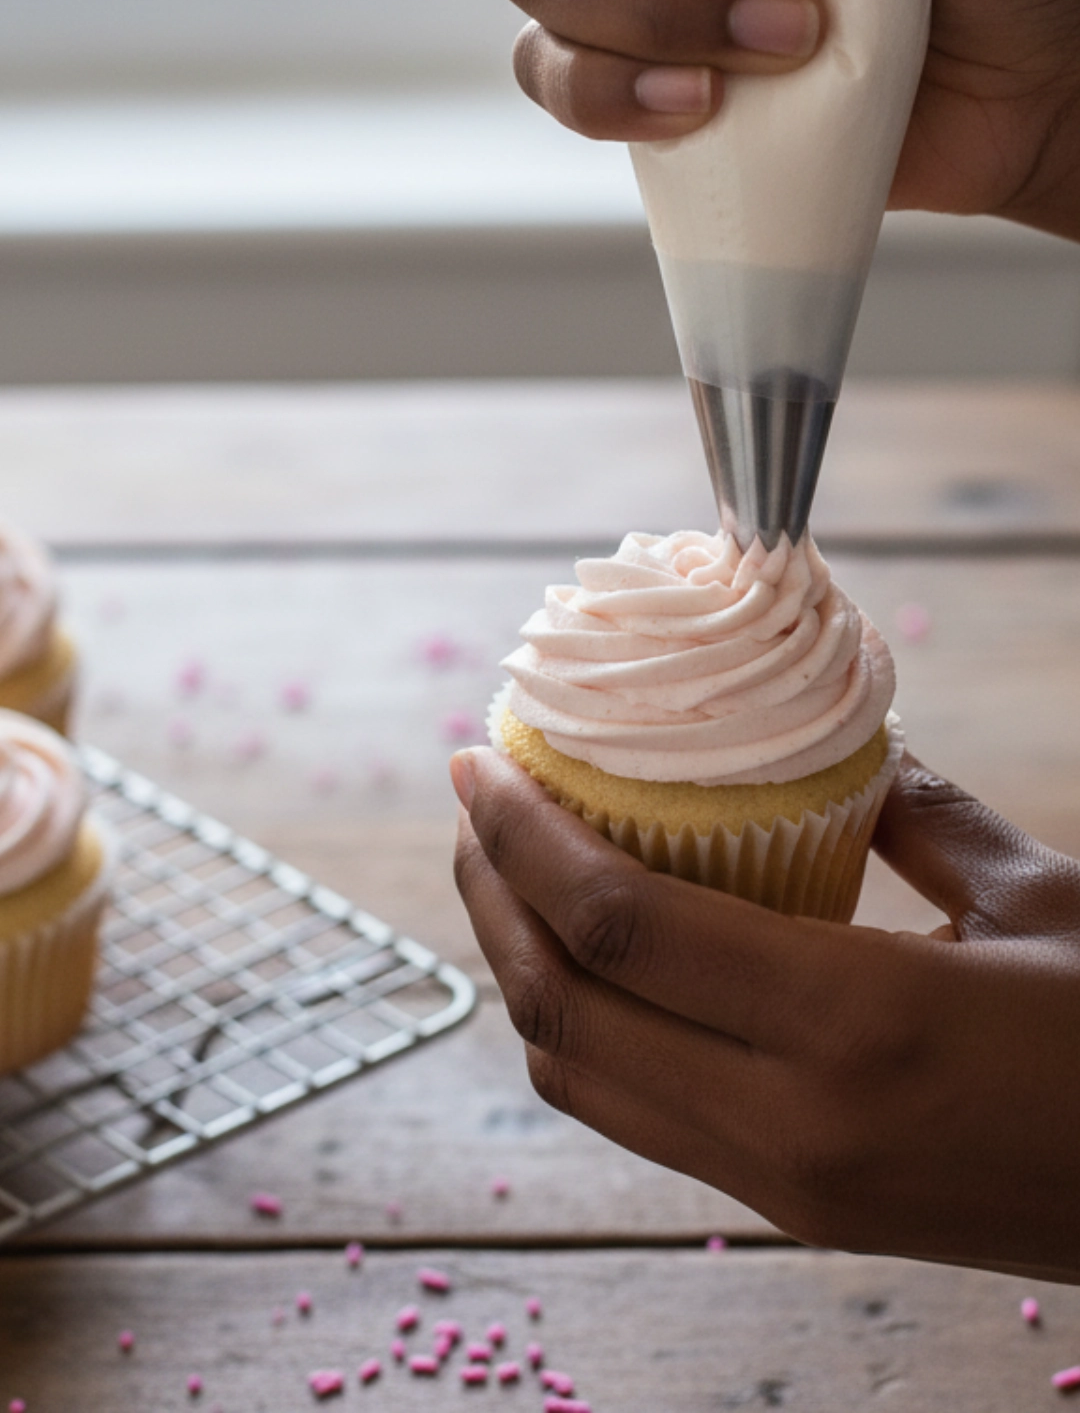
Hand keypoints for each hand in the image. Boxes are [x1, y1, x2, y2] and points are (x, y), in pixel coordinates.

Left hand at [452, 746, 1079, 1281]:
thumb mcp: (1039, 898)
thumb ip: (915, 813)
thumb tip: (826, 744)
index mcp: (855, 1025)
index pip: (620, 925)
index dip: (522, 837)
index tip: (476, 761)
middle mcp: (792, 1124)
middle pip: (565, 1007)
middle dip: (489, 894)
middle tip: (474, 803)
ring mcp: (785, 1185)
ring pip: (582, 1079)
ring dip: (519, 969)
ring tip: (508, 872)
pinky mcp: (795, 1213)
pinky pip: (639, 1118)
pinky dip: (582, 1031)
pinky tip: (591, 962)